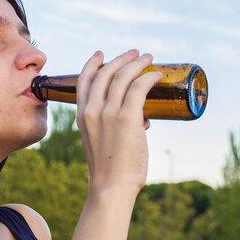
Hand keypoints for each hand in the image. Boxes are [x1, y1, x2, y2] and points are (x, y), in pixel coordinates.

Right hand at [75, 49, 162, 197]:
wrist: (111, 186)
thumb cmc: (110, 168)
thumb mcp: (100, 141)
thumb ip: (115, 127)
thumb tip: (143, 121)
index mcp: (82, 115)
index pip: (84, 80)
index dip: (92, 63)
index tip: (101, 54)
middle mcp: (92, 110)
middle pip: (105, 72)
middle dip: (121, 59)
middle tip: (135, 54)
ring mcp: (108, 113)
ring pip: (123, 76)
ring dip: (137, 63)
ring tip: (149, 59)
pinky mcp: (127, 118)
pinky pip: (139, 87)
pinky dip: (148, 77)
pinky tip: (157, 75)